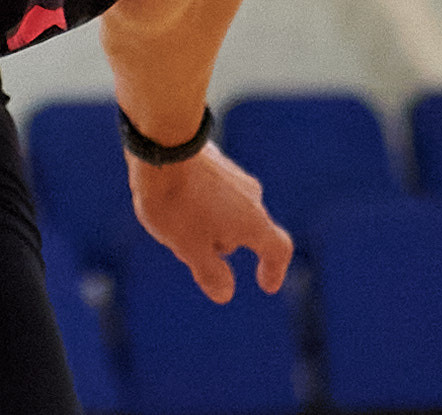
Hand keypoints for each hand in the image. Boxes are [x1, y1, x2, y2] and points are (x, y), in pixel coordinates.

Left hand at [128, 144, 292, 301]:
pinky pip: (219, 194)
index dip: (275, 270)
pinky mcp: (220, 165)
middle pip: (247, 231)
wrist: (163, 147)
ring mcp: (237, 178)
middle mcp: (252, 198)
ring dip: (211, 225)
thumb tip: (225, 294)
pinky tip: (175, 204)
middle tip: (188, 251)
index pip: (278, 249)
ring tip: (175, 225)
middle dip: (223, 246)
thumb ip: (210, 272)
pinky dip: (204, 207)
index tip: (267, 285)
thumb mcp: (189, 247)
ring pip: (231, 212)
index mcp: (251, 222)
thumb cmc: (177, 202)